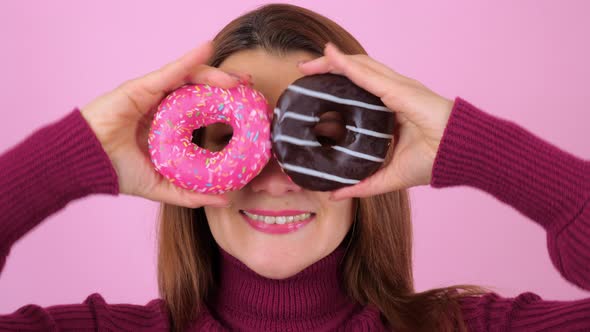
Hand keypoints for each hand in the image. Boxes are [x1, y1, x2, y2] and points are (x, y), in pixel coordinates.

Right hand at [80, 41, 245, 207]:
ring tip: (237, 80)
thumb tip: (226, 200)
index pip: (205, 109)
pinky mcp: (142, 86)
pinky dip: (189, 59)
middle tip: (250, 88)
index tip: (250, 110)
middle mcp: (165, 106)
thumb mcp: (162, 186)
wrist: (88, 164)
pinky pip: (170, 71)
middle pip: (202, 90)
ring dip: (216, 75)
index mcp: (172, 125)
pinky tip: (206, 49)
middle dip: (228, 86)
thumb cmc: (118, 172)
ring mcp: (154, 94)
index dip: (227, 107)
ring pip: (190, 78)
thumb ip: (191, 193)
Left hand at [298, 43, 453, 198]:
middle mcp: (393, 93)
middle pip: (356, 72)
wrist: (460, 156)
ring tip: (310, 62)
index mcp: (391, 108)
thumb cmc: (435, 161)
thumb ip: (362, 185)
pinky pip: (367, 74)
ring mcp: (397, 88)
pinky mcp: (399, 90)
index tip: (312, 84)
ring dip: (332, 62)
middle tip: (303, 70)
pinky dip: (347, 65)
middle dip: (328, 68)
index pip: (359, 88)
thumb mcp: (388, 177)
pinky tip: (330, 58)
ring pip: (359, 66)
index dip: (337, 81)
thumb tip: (333, 196)